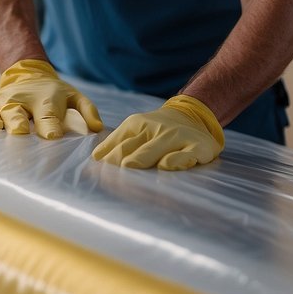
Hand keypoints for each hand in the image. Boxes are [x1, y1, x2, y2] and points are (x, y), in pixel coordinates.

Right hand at [0, 59, 102, 139]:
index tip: (52, 136)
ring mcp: (7, 102)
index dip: (49, 126)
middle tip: (23, 133)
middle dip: (22, 123)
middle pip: (22, 112)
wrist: (27, 75)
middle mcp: (25, 99)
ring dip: (6, 122)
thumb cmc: (53, 93)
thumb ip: (87, 110)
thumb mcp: (73, 96)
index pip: (48, 115)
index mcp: (46, 99)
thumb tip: (97, 127)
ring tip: (10, 132)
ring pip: (5, 111)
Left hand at [92, 94, 223, 169]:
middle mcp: (155, 128)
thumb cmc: (158, 130)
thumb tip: (95, 158)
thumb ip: (117, 143)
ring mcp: (176, 137)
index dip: (107, 158)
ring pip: (155, 149)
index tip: (97, 173)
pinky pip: (185, 155)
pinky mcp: (197, 147)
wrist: (194, 117)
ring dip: (141, 159)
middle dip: (119, 161)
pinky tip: (165, 166)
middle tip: (108, 177)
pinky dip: (175, 160)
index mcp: (137, 124)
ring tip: (128, 168)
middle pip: (132, 148)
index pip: (118, 143)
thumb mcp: (137, 129)